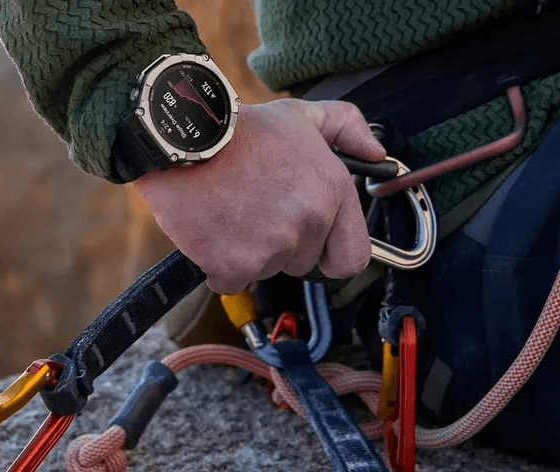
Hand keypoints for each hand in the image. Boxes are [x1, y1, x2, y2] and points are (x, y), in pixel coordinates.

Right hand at [132, 98, 385, 293]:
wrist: (183, 139)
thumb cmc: (241, 129)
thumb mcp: (300, 115)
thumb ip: (346, 127)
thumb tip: (376, 154)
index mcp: (332, 192)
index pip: (352, 257)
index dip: (331, 253)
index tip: (314, 245)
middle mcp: (308, 223)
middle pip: (302, 263)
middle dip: (282, 245)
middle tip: (255, 210)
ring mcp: (271, 247)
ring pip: (266, 270)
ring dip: (249, 253)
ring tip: (229, 213)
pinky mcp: (233, 265)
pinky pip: (231, 281)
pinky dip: (219, 266)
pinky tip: (210, 232)